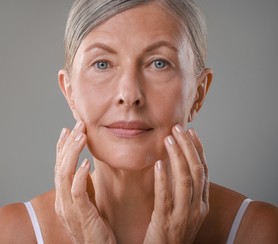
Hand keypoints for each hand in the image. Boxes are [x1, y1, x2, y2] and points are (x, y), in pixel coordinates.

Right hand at [54, 121, 115, 243]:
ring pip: (64, 175)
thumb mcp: (89, 204)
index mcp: (63, 198)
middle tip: (77, 125)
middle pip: (60, 167)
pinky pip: (76, 192)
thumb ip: (84, 188)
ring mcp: (69, 209)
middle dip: (68, 144)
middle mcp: (62, 201)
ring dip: (72, 153)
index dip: (62, 148)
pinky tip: (86, 163)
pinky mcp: (81, 215)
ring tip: (81, 136)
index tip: (67, 130)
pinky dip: (80, 175)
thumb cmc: (96, 230)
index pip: (59, 167)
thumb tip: (85, 169)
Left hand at [144, 125, 208, 243]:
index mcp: (201, 205)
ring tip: (169, 139)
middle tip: (178, 128)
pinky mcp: (166, 222)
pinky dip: (163, 179)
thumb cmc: (170, 233)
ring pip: (185, 180)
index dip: (199, 150)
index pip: (204, 171)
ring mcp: (183, 216)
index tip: (192, 132)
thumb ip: (181, 191)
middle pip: (197, 171)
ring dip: (177, 157)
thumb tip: (172, 165)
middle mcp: (196, 208)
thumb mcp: (182, 211)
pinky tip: (158, 164)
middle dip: (188, 147)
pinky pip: (165, 197)